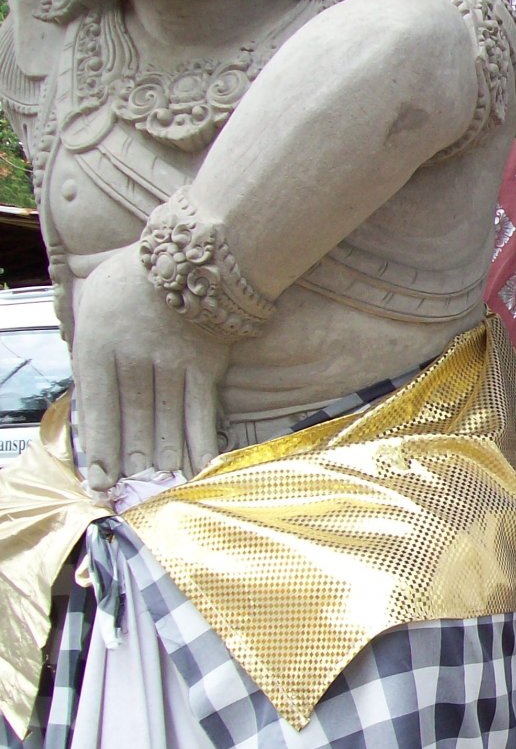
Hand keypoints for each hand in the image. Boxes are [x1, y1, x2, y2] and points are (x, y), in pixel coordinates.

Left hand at [70, 246, 230, 488]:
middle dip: (130, 465)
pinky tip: (197, 468)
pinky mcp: (205, 367)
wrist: (194, 253)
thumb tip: (77, 366)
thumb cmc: (134, 274)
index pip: (95, 410)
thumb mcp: (89, 297)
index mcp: (96, 346)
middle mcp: (133, 361)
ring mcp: (172, 366)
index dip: (98, 450)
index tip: (99, 483)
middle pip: (131, 424)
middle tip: (130, 495)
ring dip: (163, 462)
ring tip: (160, 490)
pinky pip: (201, 413)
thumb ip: (82, 335)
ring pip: (165, 424)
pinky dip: (199, 444)